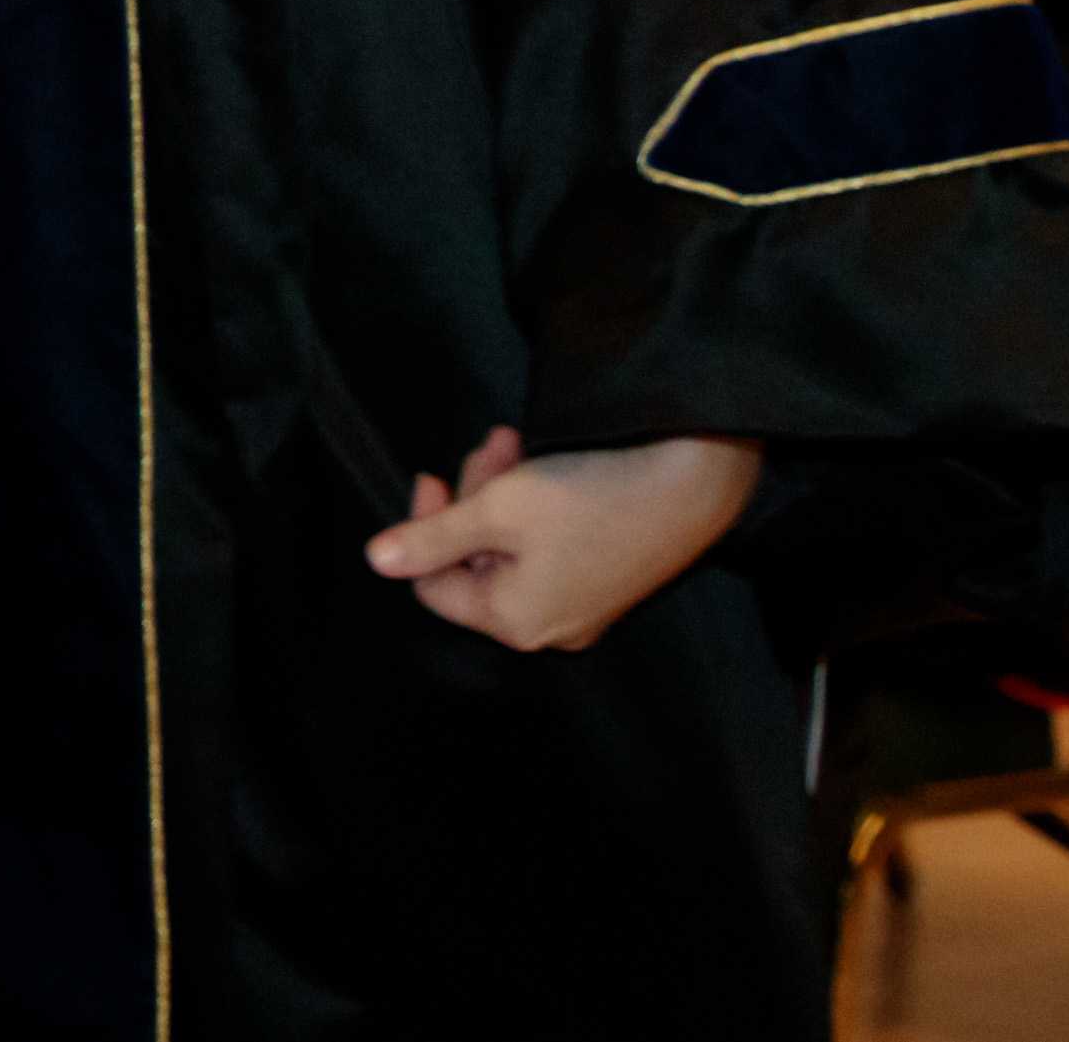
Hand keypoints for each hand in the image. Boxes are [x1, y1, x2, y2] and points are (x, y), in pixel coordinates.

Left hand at [363, 425, 760, 652]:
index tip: (430, 477)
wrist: (692, 482)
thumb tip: (376, 561)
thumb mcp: (495, 511)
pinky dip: (537, 502)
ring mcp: (585, 604)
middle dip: (472, 497)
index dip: (424, 527)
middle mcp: (552, 624)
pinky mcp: (610, 576)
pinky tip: (543, 461)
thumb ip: (431, 538)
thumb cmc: (590, 498)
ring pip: (513, 545)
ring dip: (504, 489)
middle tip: (491, 448)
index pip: (435, 586)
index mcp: (516, 622)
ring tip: (515, 443)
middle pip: (476, 561)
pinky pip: (551, 545)